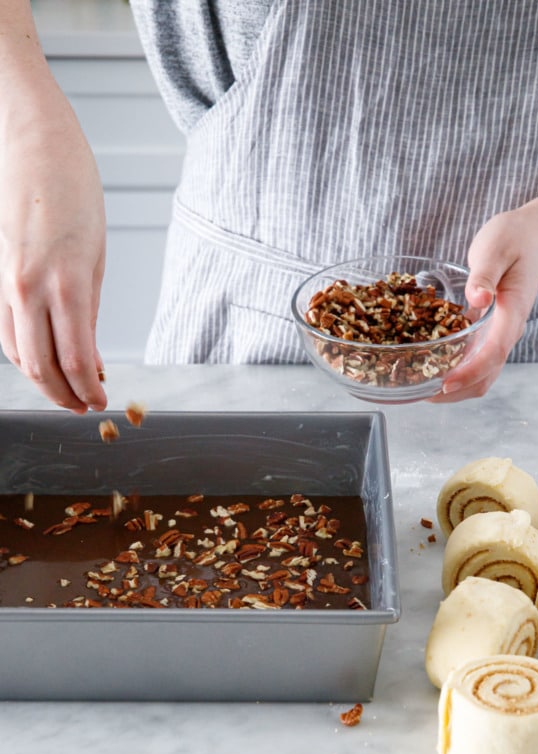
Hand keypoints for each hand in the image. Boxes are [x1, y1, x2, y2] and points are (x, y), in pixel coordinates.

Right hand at [0, 79, 107, 412]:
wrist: (28, 137)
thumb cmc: (72, 187)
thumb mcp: (98, 254)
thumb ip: (90, 310)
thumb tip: (91, 355)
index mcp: (67, 283)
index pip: (77, 360)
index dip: (89, 390)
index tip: (102, 401)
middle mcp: (29, 288)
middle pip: (42, 367)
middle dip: (65, 396)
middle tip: (85, 407)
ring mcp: (5, 282)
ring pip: (19, 353)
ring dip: (43, 381)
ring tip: (66, 392)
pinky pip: (5, 328)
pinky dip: (23, 353)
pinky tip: (41, 360)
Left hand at [431, 205, 537, 402]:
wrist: (534, 235)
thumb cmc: (515, 238)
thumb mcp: (496, 249)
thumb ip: (484, 275)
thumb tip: (477, 299)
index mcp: (512, 313)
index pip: (494, 353)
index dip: (469, 372)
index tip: (445, 384)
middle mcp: (507, 330)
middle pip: (487, 375)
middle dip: (457, 390)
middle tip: (422, 393)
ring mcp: (500, 333)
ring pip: (482, 372)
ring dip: (455, 385)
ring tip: (421, 386)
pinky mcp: (490, 330)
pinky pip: (475, 358)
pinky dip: (455, 369)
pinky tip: (429, 366)